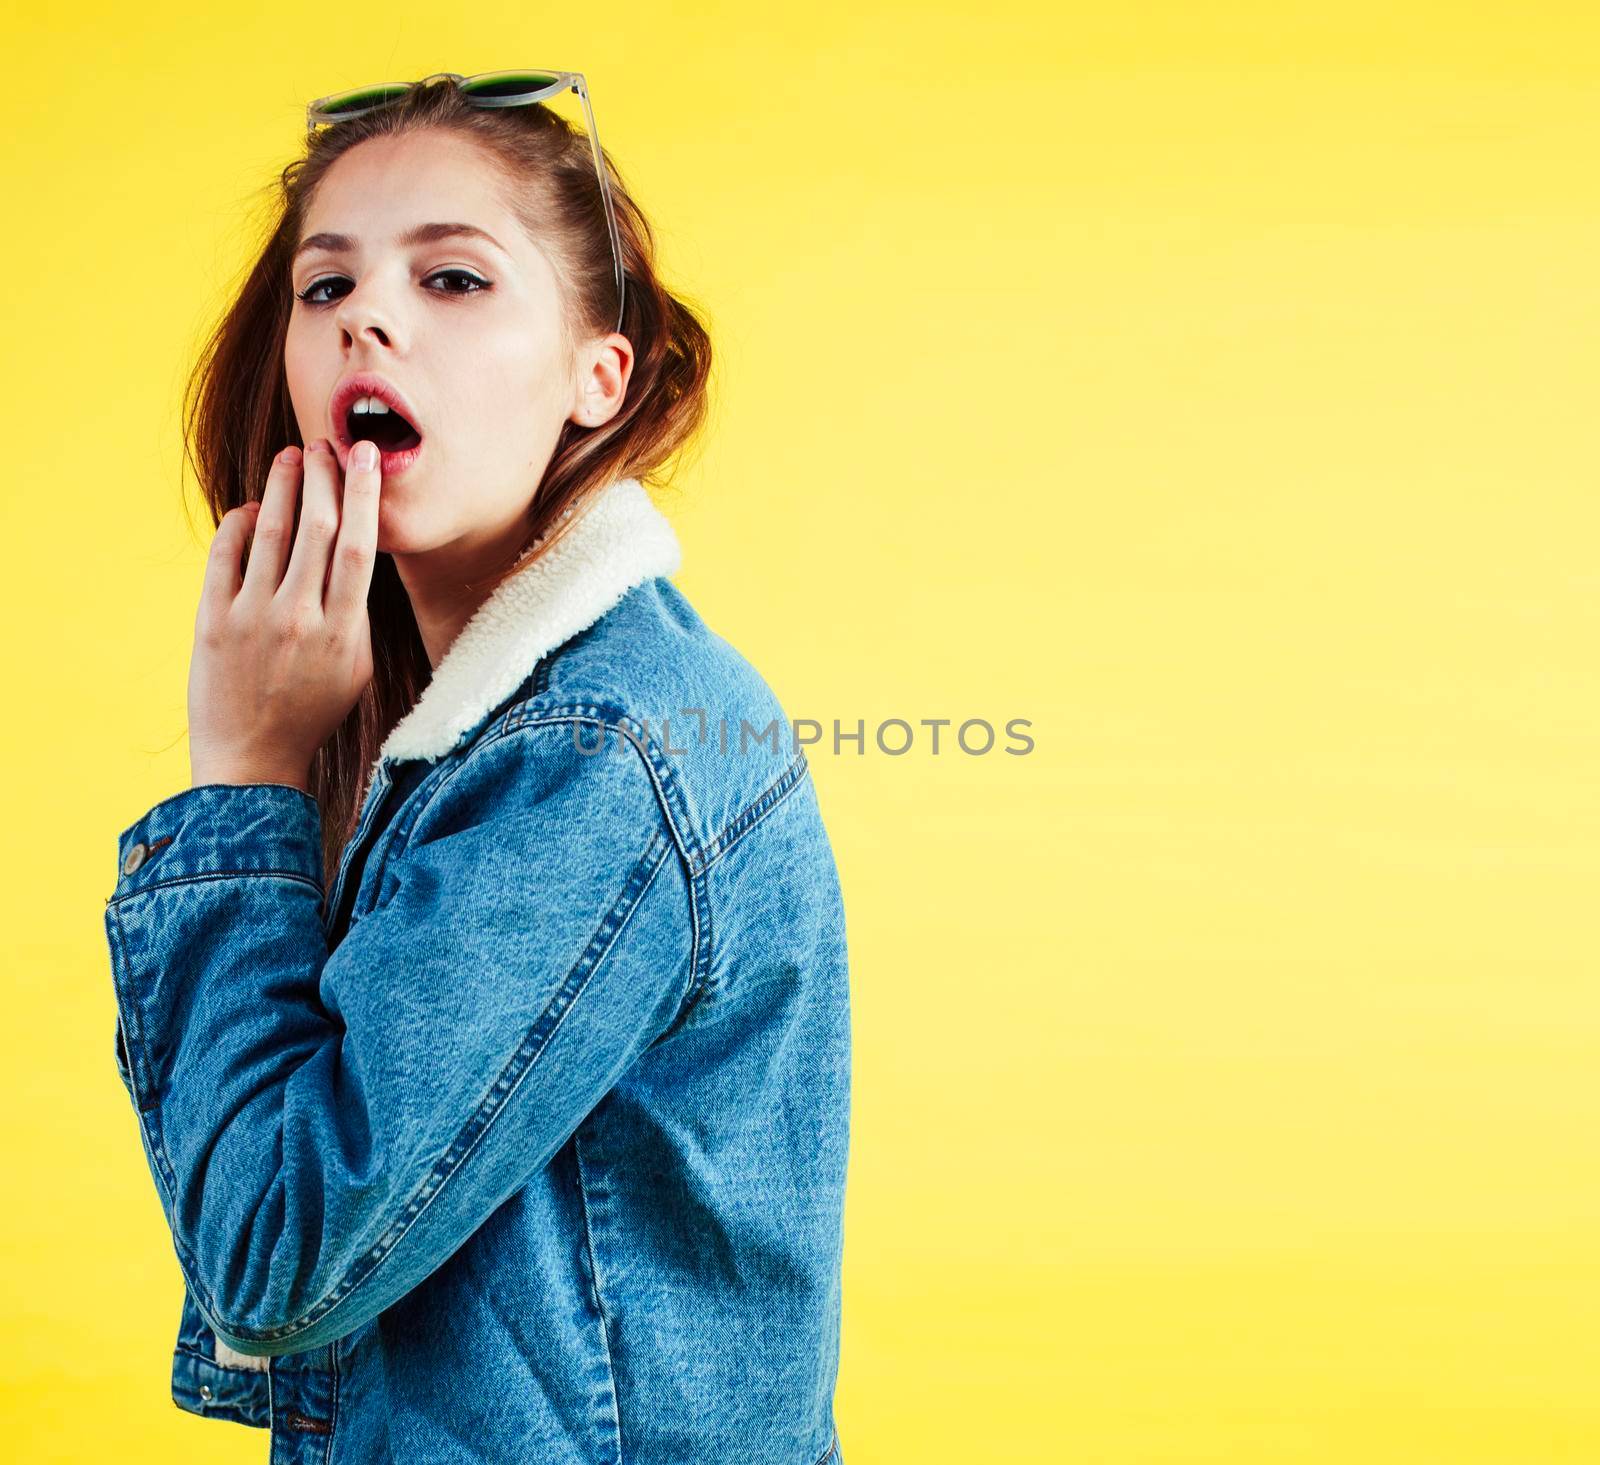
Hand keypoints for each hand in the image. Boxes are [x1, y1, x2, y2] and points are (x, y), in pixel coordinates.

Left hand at [187, 438, 381, 791]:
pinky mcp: (213, 621)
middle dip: (324, 476)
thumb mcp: (355, 667)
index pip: (356, 546)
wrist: (252, 759)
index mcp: (343, 633)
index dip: (363, 494)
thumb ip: (355, 612)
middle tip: (327, 444)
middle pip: (316, 527)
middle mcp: (299, 619)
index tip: (366, 456)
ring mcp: (253, 618)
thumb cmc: (312, 711)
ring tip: (292, 458)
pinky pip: (226, 554)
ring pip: (271, 530)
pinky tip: (252, 508)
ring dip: (282, 485)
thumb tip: (352, 550)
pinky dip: (240, 523)